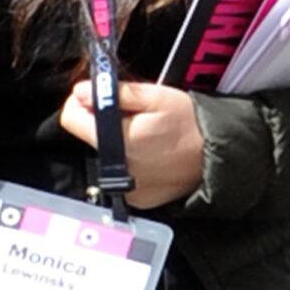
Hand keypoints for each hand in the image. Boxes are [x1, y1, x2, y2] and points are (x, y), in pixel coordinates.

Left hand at [58, 79, 204, 211]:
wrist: (219, 159)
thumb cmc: (191, 124)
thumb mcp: (156, 97)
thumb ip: (116, 94)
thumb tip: (81, 91)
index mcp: (117, 141)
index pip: (70, 120)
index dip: (80, 103)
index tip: (98, 96)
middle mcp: (115, 169)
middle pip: (90, 138)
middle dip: (103, 121)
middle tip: (132, 112)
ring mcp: (126, 187)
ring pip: (107, 156)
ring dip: (118, 141)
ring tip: (147, 132)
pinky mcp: (138, 198)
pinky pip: (122, 175)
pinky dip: (132, 162)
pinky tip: (153, 153)